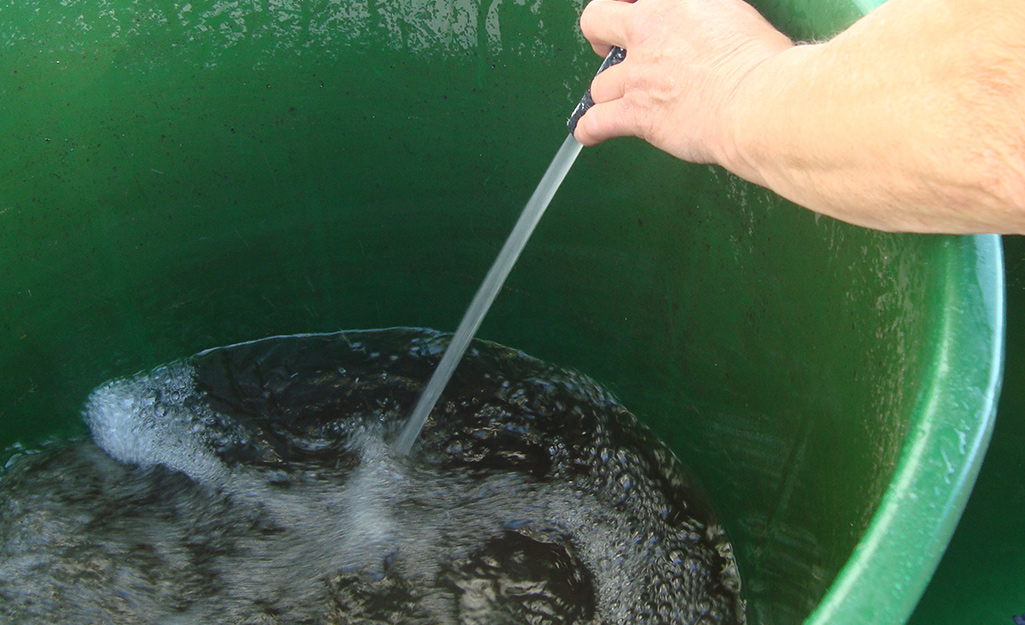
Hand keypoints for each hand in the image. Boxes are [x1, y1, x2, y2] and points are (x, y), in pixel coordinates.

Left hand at [575, 0, 792, 167]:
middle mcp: (648, 33)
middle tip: (609, 51)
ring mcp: (637, 74)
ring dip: (607, 95)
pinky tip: (591, 132)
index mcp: (671, 3)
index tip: (634, 19)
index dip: (631, 9)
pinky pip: (597, 122)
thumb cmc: (760, 62)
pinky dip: (590, 129)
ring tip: (615, 104)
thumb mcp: (733, 13)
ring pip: (600, 84)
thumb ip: (707, 13)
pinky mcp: (635, 113)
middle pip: (597, 23)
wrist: (756, 100)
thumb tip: (706, 20)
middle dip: (600, 38)